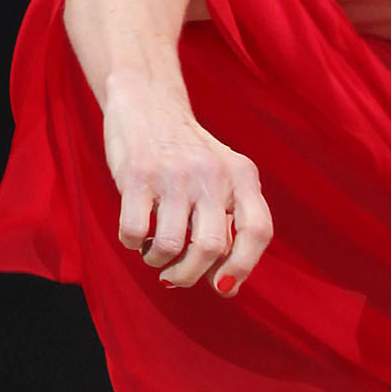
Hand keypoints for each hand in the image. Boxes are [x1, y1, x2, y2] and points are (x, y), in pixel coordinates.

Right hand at [103, 72, 273, 295]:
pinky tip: (136, 235)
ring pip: (172, 245)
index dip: (243, 267)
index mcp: (242, 176)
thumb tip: (226, 289)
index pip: (257, 230)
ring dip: (159, 262)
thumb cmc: (187, 156)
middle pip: (211, 247)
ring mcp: (175, 174)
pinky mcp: (138, 174)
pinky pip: (136, 231)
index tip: (221, 287)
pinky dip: (133, 244)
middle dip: (189, 275)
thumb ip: (229, 227)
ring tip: (154, 254)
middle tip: (174, 276)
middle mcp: (213, 174)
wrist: (148, 102)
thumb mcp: (221, 180)